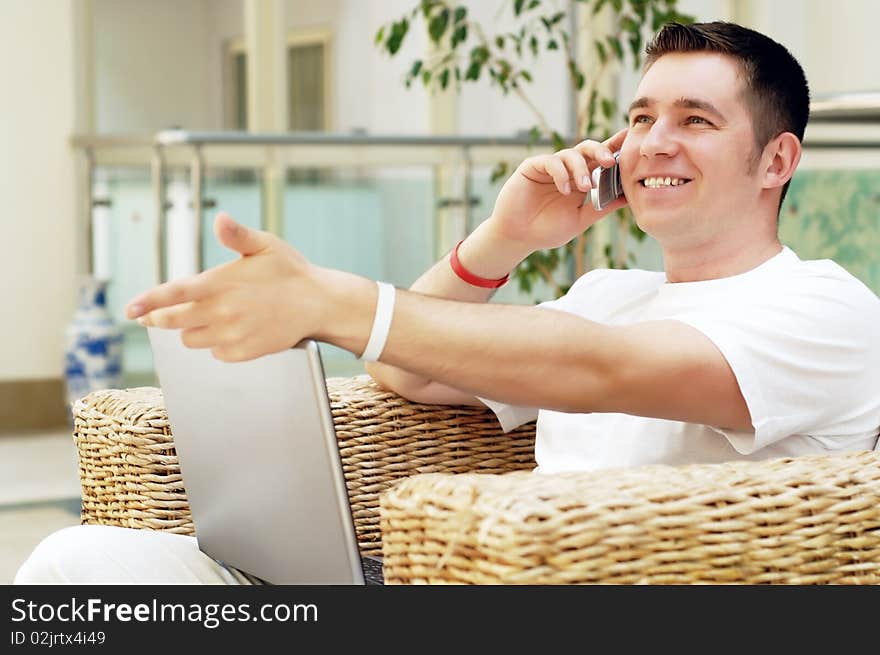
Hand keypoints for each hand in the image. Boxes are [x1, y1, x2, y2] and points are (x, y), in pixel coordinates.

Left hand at [126, 212, 324, 361]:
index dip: (148, 302)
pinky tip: (233, 329)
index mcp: (221, 283)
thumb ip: (237, 234)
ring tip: (211, 316)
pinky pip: (216, 353)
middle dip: (161, 317)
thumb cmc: (291, 271)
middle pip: (173, 321)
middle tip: (159, 314)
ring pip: (191, 339)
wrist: (319, 303)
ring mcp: (233, 334)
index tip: (129, 310)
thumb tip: (220, 219)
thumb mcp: (265, 244)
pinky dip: (217, 343)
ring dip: (192, 330)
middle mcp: (223, 311)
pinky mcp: (244, 352)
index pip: (173, 294)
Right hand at [487, 128, 628, 251]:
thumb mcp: (580, 220)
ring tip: (585, 187)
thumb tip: (628, 197)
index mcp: (580, 180)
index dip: (613, 147)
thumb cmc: (546, 230)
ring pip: (570, 154)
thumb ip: (601, 208)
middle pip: (587, 148)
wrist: (519, 238)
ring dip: (580, 169)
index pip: (599, 159)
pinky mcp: (532, 167)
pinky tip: (565, 189)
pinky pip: (550, 161)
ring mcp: (549, 167)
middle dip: (600, 150)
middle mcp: (566, 170)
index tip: (628, 137)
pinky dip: (561, 173)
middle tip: (610, 161)